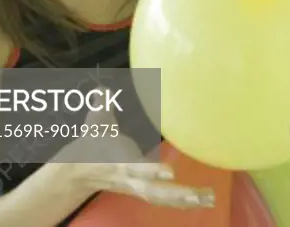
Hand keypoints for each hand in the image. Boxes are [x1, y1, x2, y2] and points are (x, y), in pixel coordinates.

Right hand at [59, 93, 214, 208]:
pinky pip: (165, 200)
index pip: (136, 169)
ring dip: (186, 200)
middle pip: (154, 191)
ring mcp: (138, 188)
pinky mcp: (144, 191)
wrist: (79, 171)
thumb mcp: (97, 122)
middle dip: (176, 193)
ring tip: (210, 198)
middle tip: (200, 194)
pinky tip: (204, 200)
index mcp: (120, 162)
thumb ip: (103, 105)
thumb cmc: (93, 142)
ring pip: (162, 198)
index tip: (170, 172)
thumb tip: (103, 88)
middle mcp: (131, 179)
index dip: (151, 171)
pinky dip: (184, 202)